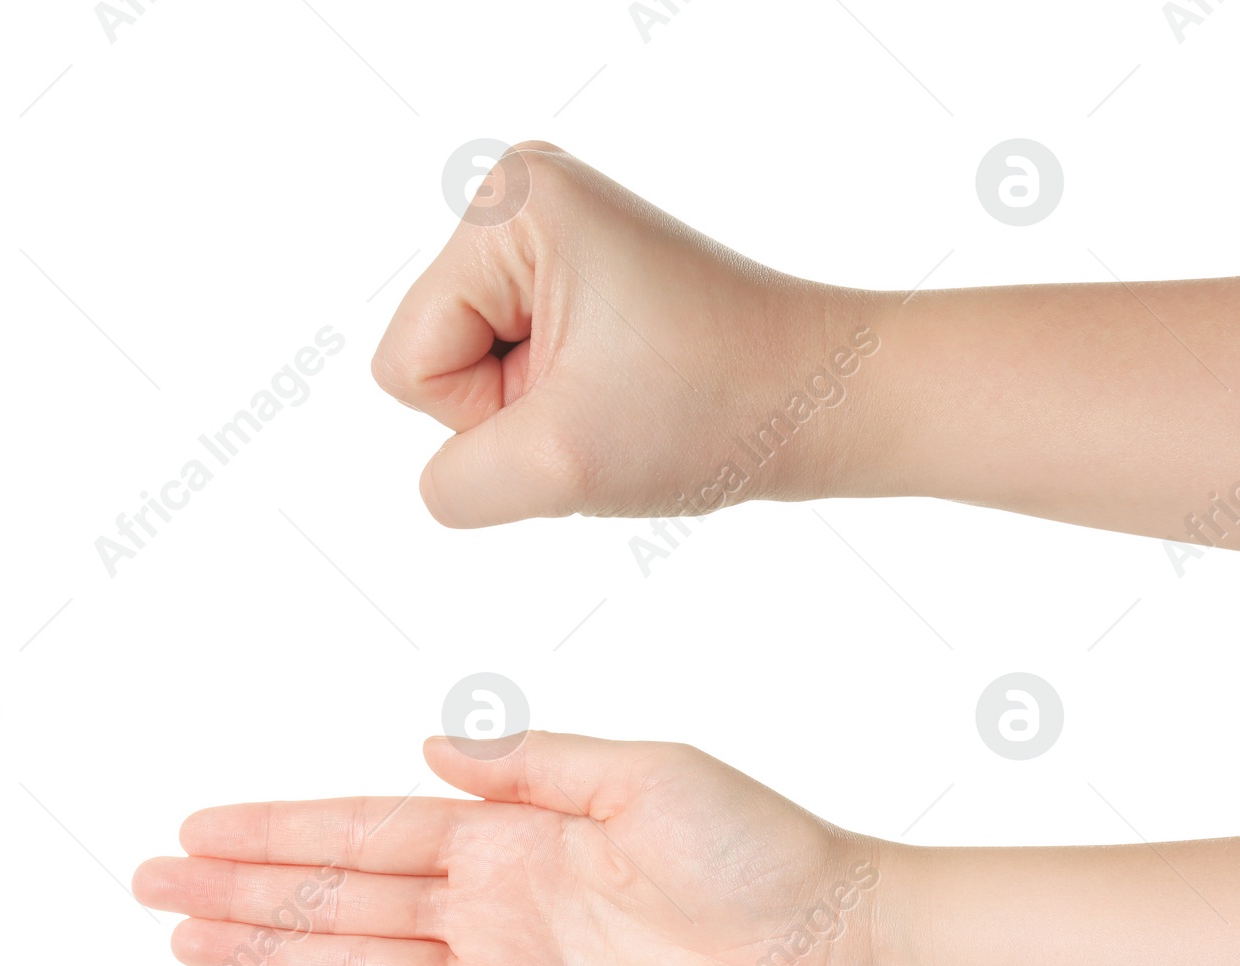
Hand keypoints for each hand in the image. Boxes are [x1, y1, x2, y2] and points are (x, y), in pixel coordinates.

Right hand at [132, 732, 881, 965]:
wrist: (828, 953)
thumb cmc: (757, 849)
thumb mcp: (645, 772)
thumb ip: (532, 763)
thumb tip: (428, 745)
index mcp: (516, 832)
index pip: (370, 826)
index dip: (281, 827)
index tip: (198, 823)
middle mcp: (495, 906)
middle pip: (342, 896)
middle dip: (244, 888)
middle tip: (148, 882)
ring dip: (269, 952)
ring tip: (184, 941)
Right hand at [371, 141, 888, 526]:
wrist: (829, 398)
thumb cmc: (715, 409)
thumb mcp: (559, 464)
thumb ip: (457, 485)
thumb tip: (443, 486)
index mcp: (508, 205)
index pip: (410, 364)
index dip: (489, 417)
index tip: (587, 399)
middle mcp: (525, 204)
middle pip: (438, 364)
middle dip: (519, 417)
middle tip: (616, 407)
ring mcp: (556, 245)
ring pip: (480, 384)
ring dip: (549, 425)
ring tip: (632, 405)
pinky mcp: (586, 288)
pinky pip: (525, 385)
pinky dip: (573, 420)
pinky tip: (636, 403)